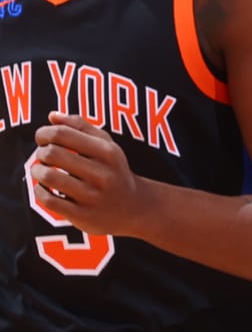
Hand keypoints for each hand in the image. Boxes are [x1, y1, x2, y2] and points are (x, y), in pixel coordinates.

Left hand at [30, 112, 150, 238]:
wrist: (135, 207)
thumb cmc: (114, 171)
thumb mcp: (106, 146)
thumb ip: (80, 127)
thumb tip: (52, 116)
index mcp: (107, 152)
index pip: (63, 134)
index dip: (44, 133)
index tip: (42, 138)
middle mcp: (102, 173)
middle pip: (53, 153)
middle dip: (40, 152)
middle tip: (43, 155)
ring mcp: (92, 196)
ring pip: (49, 177)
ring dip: (37, 171)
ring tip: (41, 170)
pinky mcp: (83, 215)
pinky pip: (49, 200)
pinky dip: (39, 191)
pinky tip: (43, 188)